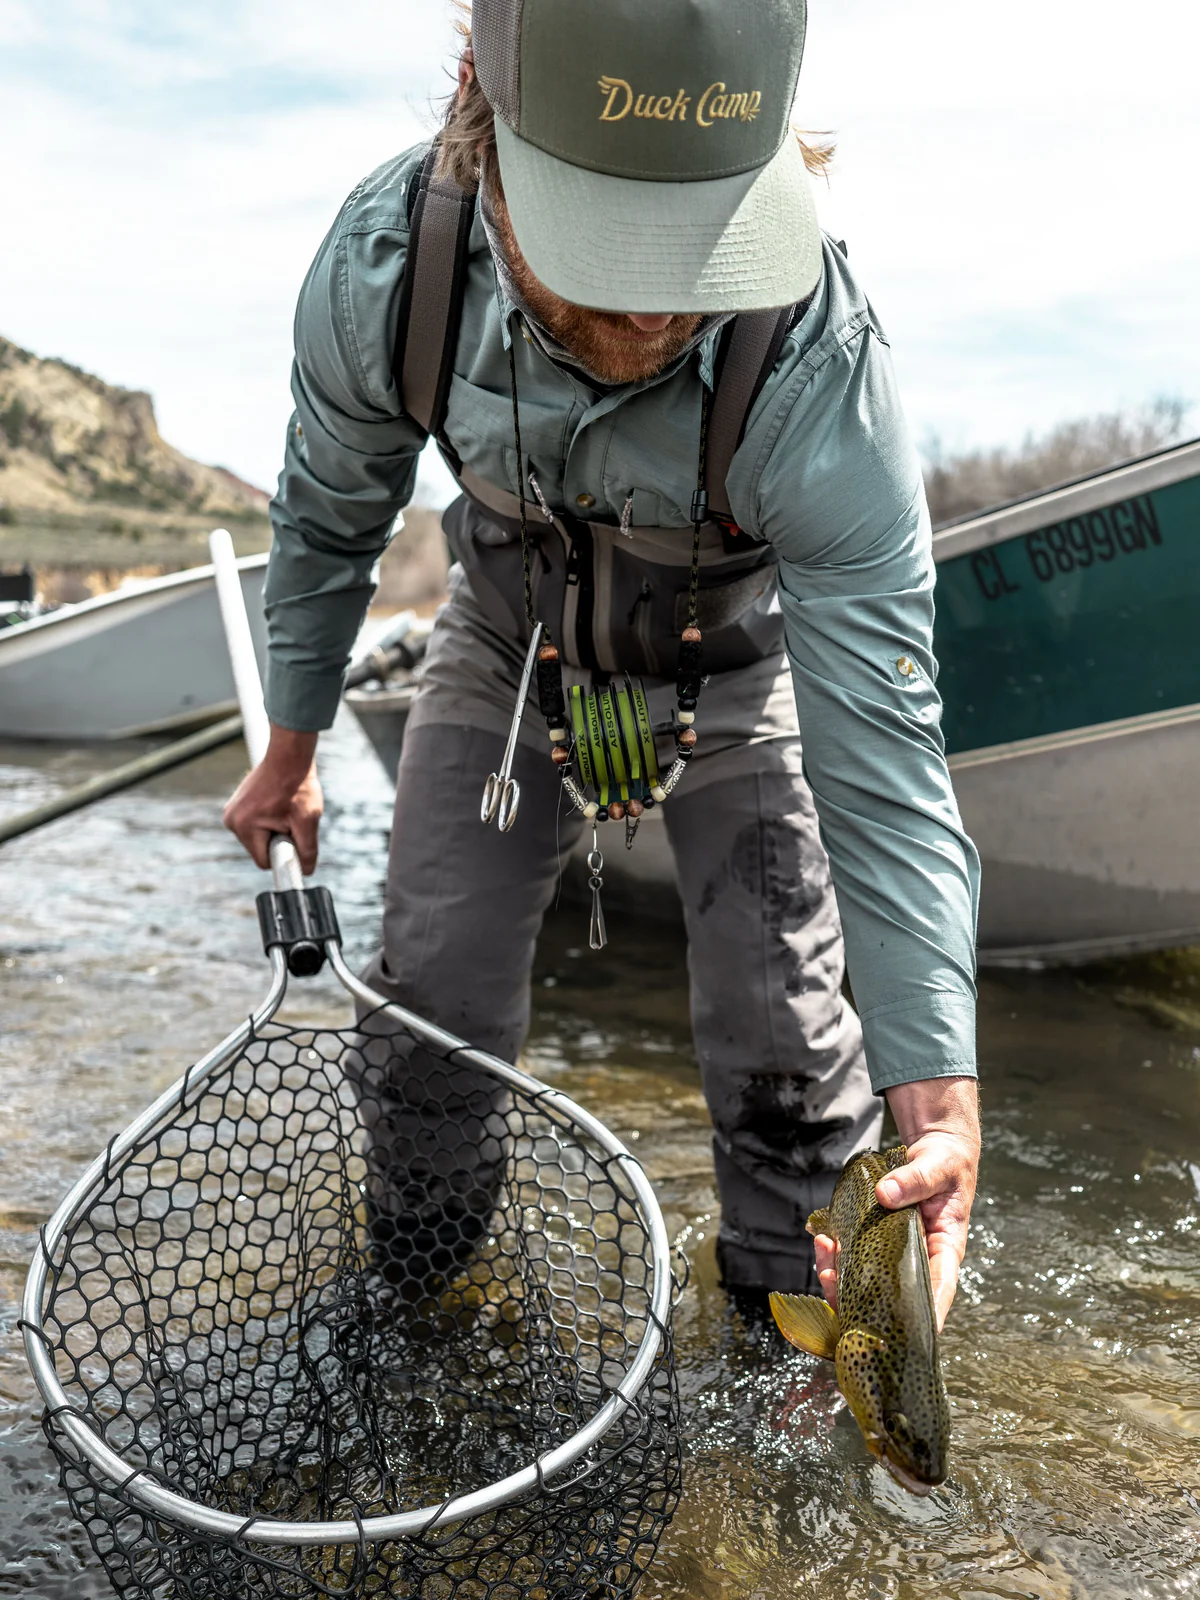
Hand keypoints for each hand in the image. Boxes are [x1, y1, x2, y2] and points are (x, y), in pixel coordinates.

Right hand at [223, 725, 322, 874]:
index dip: (282, 854)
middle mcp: (231, 820)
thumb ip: (307, 850)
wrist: (290, 757)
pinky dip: (267, 820)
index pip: (263, 861)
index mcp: (244, 826)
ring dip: (273, 829)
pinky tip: (277, 803)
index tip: (294, 840)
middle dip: (277, 839)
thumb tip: (306, 871)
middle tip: (290, 819)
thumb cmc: (299, 786)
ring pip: (257, 837)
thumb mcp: (308, 821)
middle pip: (259, 849)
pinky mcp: (236, 805)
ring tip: (284, 809)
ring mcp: (231, 811)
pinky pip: (254, 825)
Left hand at [812, 1076, 979, 1331]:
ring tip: (824, 1255)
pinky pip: (857, 1255)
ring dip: (843, 1276)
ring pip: (870, 1280)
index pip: (938, 1291)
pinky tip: (825, 1240)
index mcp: (946, 1250)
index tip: (900, 1332)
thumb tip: (886, 1194)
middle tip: (833, 1286)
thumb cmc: (947, 1164)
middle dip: (862, 1299)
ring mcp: (898, 1252)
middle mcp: (921, 1259)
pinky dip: (838, 1254)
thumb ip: (915, 1180)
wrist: (935, 1149)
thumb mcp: (938, 1167)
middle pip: (895, 1294)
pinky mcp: (880, 1240)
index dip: (922, 1316)